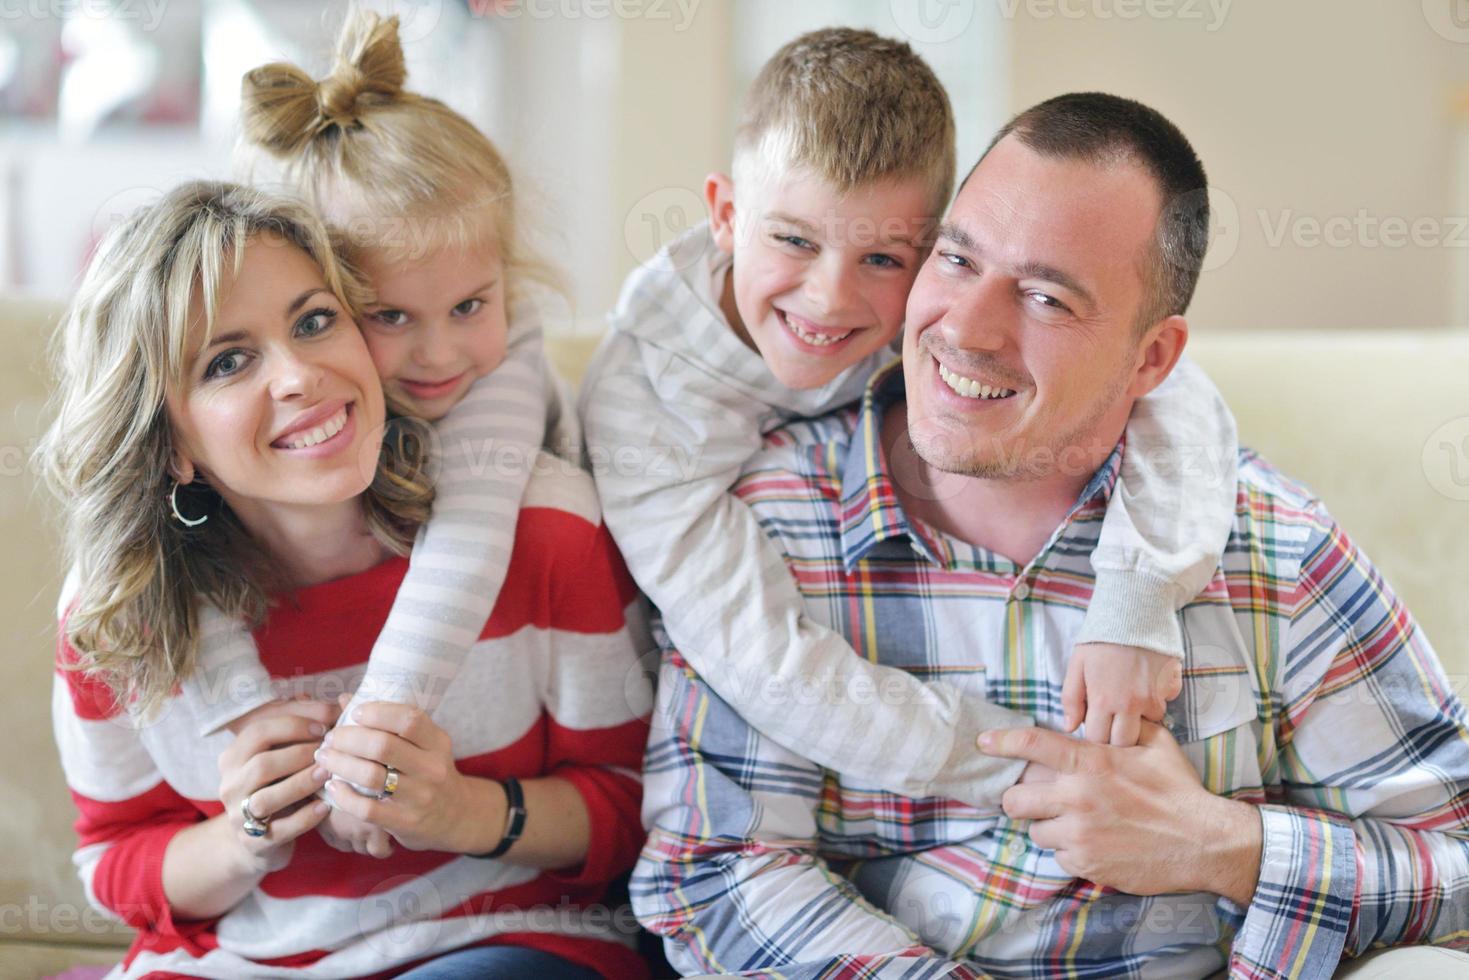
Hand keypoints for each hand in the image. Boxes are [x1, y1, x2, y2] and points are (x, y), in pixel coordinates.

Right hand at [216, 699, 338, 875]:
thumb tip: (337, 702)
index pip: (257, 730)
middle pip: (261, 763)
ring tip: (328, 774)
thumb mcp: (284, 755)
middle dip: (300, 753)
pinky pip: (280, 830)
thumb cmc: (279, 785)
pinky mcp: (254, 843)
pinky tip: (326, 807)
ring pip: (267, 797)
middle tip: (330, 750)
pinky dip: (305, 817)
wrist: (259, 840)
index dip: (293, 724)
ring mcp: (239, 815)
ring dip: (301, 783)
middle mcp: (230, 784)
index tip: (326, 723)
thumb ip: (302, 729)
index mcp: (233, 756)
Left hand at [316, 696, 490, 853]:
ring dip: (339, 764)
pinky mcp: (405, 822)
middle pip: (383, 746)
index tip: (355, 714)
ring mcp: (420, 796)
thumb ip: (388, 722)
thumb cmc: (429, 772)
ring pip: (371, 776)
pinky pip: (366, 809)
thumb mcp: (424, 745)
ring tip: (324, 757)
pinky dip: (343, 796)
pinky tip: (333, 786)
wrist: (455, 816)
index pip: (409, 719)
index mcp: (437, 742)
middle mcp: (432, 768)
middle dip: (348, 738)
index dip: (377, 713)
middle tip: (330, 738)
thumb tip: (345, 698)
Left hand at [982, 722, 1260, 902]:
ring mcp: (1080, 833)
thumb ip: (1122, 728)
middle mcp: (1078, 796)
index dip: (1002, 741)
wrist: (1203, 842)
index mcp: (1092, 762)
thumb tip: (1104, 717)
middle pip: (1015, 798)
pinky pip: (1058, 855)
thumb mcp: (1156, 744)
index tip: (983, 742)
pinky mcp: (1085, 862)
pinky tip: (1093, 843)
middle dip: (1020, 798)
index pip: (1033, 745)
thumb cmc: (1179, 790)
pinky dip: (1070, 850)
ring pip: (1035, 830)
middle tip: (1036, 799)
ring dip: (1048, 826)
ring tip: (1074, 823)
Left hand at [1061, 642, 1182, 745]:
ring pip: (1150, 723)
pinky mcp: (1172, 685)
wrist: (1134, 611)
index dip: (1096, 736)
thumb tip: (1070, 726)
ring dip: (1141, 717)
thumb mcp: (1077, 665)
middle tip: (1113, 720)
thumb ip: (1071, 699)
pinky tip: (1148, 684)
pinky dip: (1158, 698)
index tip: (1096, 727)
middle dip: (1118, 735)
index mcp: (1103, 700)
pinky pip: (1167, 702)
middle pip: (1126, 741)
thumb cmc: (1100, 638)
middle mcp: (1131, 704)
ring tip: (1131, 699)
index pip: (1099, 739)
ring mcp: (1155, 696)